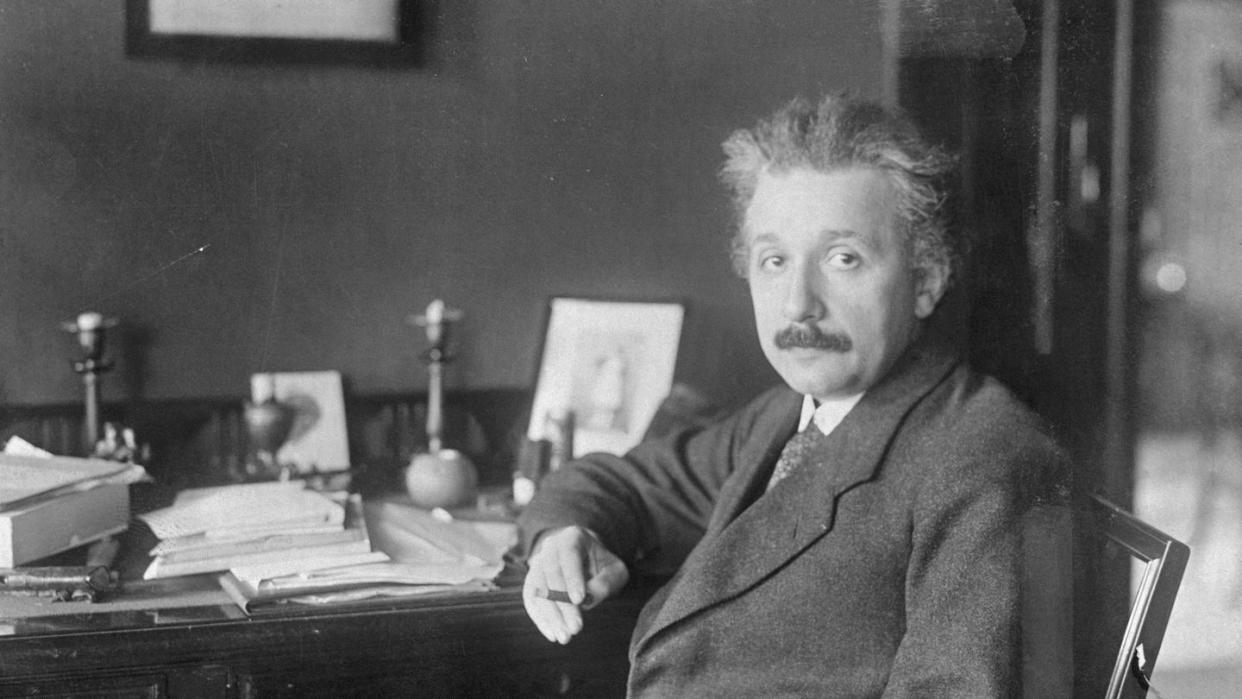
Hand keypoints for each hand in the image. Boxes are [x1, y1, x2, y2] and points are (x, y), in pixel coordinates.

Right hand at [522, 526, 628, 644]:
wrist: (586, 560)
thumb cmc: (603, 566)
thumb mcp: (615, 571)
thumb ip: (605, 582)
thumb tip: (587, 600)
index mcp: (573, 537)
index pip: (569, 555)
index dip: (572, 577)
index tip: (580, 600)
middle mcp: (551, 547)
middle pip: (550, 574)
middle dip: (562, 604)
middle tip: (575, 628)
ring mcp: (538, 563)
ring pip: (538, 589)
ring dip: (550, 615)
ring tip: (564, 637)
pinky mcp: (532, 581)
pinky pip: (531, 600)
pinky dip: (540, 618)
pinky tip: (552, 634)